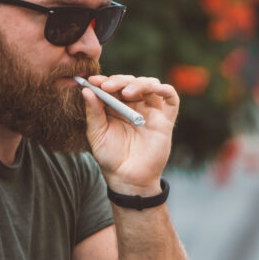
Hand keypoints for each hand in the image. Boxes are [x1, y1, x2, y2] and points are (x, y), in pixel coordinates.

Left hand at [82, 74, 178, 192]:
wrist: (128, 179)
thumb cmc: (110, 157)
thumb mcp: (97, 133)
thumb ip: (93, 112)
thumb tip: (87, 90)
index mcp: (116, 107)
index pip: (112, 86)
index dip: (103, 81)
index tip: (93, 81)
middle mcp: (134, 106)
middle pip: (131, 82)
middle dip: (119, 81)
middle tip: (108, 86)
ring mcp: (150, 111)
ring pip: (150, 85)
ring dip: (139, 83)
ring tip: (127, 93)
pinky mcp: (165, 120)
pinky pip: (171, 99)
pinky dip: (165, 89)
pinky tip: (155, 88)